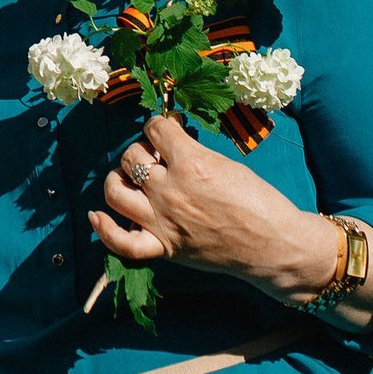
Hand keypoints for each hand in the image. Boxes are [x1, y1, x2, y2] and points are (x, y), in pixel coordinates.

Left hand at [88, 113, 334, 299]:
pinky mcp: (165, 247)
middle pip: (132, 157)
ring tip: (133, 178)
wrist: (275, 245)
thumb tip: (170, 137)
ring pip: (116, 191)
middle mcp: (170, 191)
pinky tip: (97, 216)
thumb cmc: (260, 202)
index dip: (161, 126)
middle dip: (143, 151)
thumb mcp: (227, 164)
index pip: (156, 129)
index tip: (168, 131)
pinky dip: (105, 230)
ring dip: (119, 178)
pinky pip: (122, 242)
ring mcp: (163, 221)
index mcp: (191, 163)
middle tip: (159, 158)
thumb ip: (193, 152)